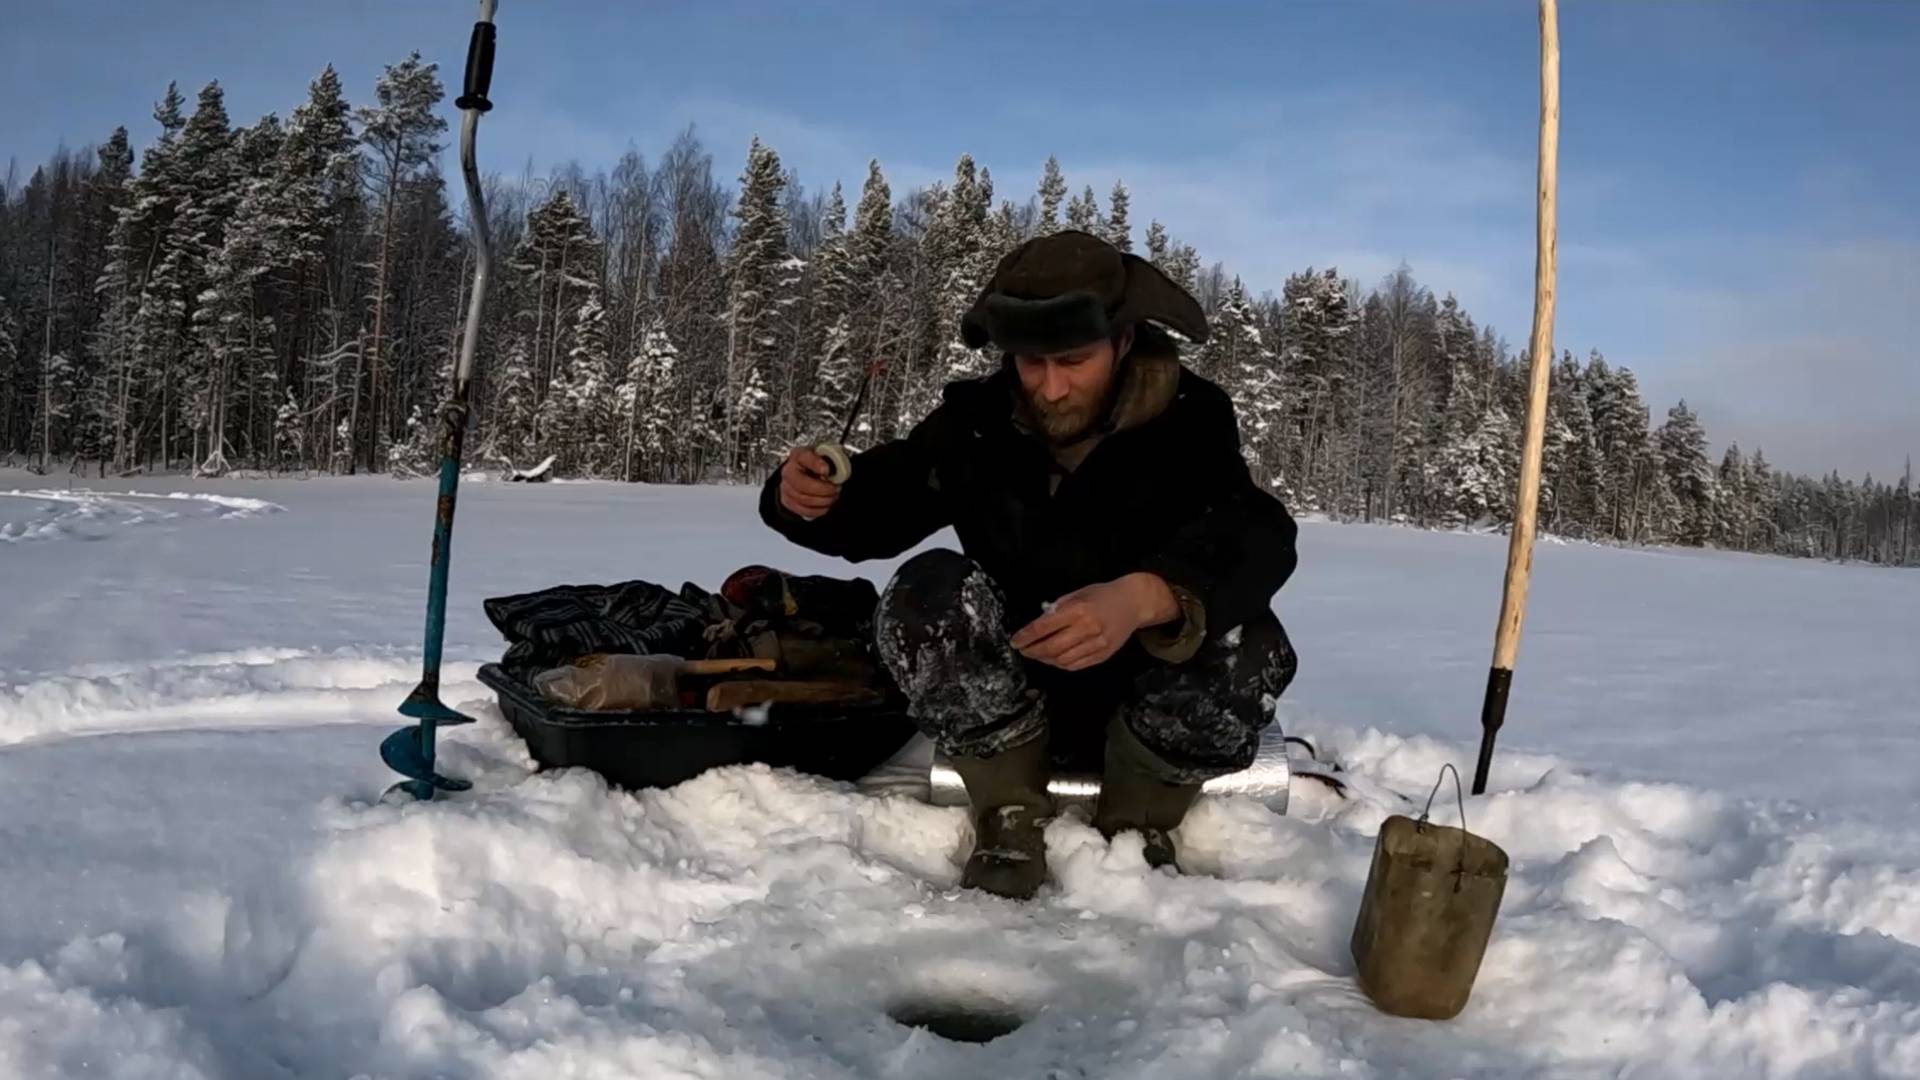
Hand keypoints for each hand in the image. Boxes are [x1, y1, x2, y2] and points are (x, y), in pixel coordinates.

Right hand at [778, 446, 841, 519]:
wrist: (806, 473)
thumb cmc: (818, 464)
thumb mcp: (827, 456)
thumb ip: (832, 460)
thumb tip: (839, 470)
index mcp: (799, 455)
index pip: (804, 457)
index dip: (815, 464)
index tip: (827, 470)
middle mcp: (789, 471)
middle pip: (801, 484)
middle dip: (823, 489)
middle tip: (835, 489)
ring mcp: (786, 487)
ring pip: (803, 499)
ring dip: (823, 500)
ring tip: (833, 496)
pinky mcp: (788, 501)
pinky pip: (804, 510)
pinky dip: (819, 510)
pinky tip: (826, 504)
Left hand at [1010, 573, 1177, 671]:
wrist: (1133, 603)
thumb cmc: (1102, 595)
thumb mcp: (1077, 594)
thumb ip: (1057, 609)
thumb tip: (1037, 626)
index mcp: (1078, 610)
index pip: (1043, 627)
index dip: (1026, 636)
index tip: (1015, 641)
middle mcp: (1087, 628)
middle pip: (1051, 648)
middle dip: (1032, 651)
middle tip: (1024, 650)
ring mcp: (1097, 644)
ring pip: (1062, 660)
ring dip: (1045, 660)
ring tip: (1037, 654)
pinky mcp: (1103, 655)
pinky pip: (1076, 665)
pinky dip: (1061, 664)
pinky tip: (1054, 659)